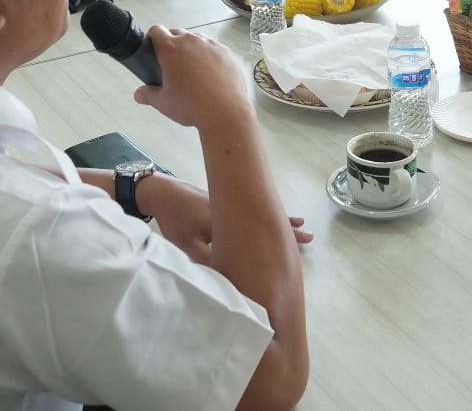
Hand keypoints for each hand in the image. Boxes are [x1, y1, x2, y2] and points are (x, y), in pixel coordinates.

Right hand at [133, 27, 252, 130]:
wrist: (225, 113)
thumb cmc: (194, 105)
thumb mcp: (163, 102)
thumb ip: (148, 95)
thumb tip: (140, 94)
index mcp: (171, 49)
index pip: (157, 31)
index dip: (153, 38)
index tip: (154, 46)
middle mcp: (192, 42)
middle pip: (177, 33)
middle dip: (172, 44)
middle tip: (172, 64)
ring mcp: (212, 45)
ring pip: (198, 40)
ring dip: (193, 50)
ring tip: (193, 72)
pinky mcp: (228, 53)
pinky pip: (216, 49)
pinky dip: (212, 58)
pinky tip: (211, 76)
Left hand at [139, 176, 312, 264]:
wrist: (163, 192)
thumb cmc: (174, 220)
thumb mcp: (185, 245)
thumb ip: (206, 260)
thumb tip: (228, 279)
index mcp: (226, 222)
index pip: (257, 237)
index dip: (277, 246)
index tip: (294, 253)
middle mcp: (235, 210)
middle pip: (266, 222)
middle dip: (287, 231)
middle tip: (309, 235)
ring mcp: (232, 204)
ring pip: (262, 214)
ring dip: (279, 221)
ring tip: (301, 224)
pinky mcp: (227, 203)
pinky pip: (252, 210)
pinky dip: (265, 215)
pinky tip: (273, 215)